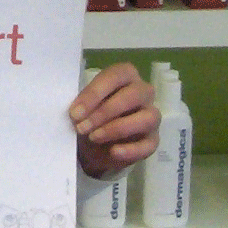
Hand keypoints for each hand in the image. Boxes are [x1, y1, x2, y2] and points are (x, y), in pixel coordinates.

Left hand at [69, 62, 160, 179]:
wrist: (93, 146)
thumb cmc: (89, 116)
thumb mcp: (81, 109)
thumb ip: (81, 107)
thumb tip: (76, 114)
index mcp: (125, 76)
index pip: (116, 75)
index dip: (95, 93)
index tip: (75, 112)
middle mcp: (143, 92)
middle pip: (134, 94)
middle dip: (105, 111)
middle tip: (82, 127)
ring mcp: (151, 116)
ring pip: (147, 117)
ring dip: (118, 128)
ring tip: (94, 137)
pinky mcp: (153, 140)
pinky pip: (149, 144)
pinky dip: (131, 149)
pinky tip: (113, 152)